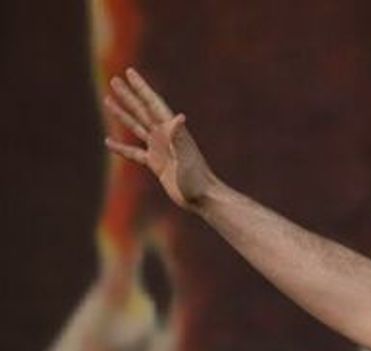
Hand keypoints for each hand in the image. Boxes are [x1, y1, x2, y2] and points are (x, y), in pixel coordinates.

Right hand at [103, 69, 215, 208]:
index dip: (141, 87)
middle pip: (142, 110)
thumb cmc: (197, 179)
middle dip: (128, 95)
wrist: (203, 198)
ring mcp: (160, 150)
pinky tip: (109, 142)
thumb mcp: (186, 157)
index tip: (129, 72)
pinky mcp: (157, 164)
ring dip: (122, 114)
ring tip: (107, 100)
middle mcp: (165, 137)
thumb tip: (179, 117)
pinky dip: (121, 147)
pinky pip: (134, 153)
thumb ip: (180, 138)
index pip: (152, 103)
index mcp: (171, 131)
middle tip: (114, 79)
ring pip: (136, 127)